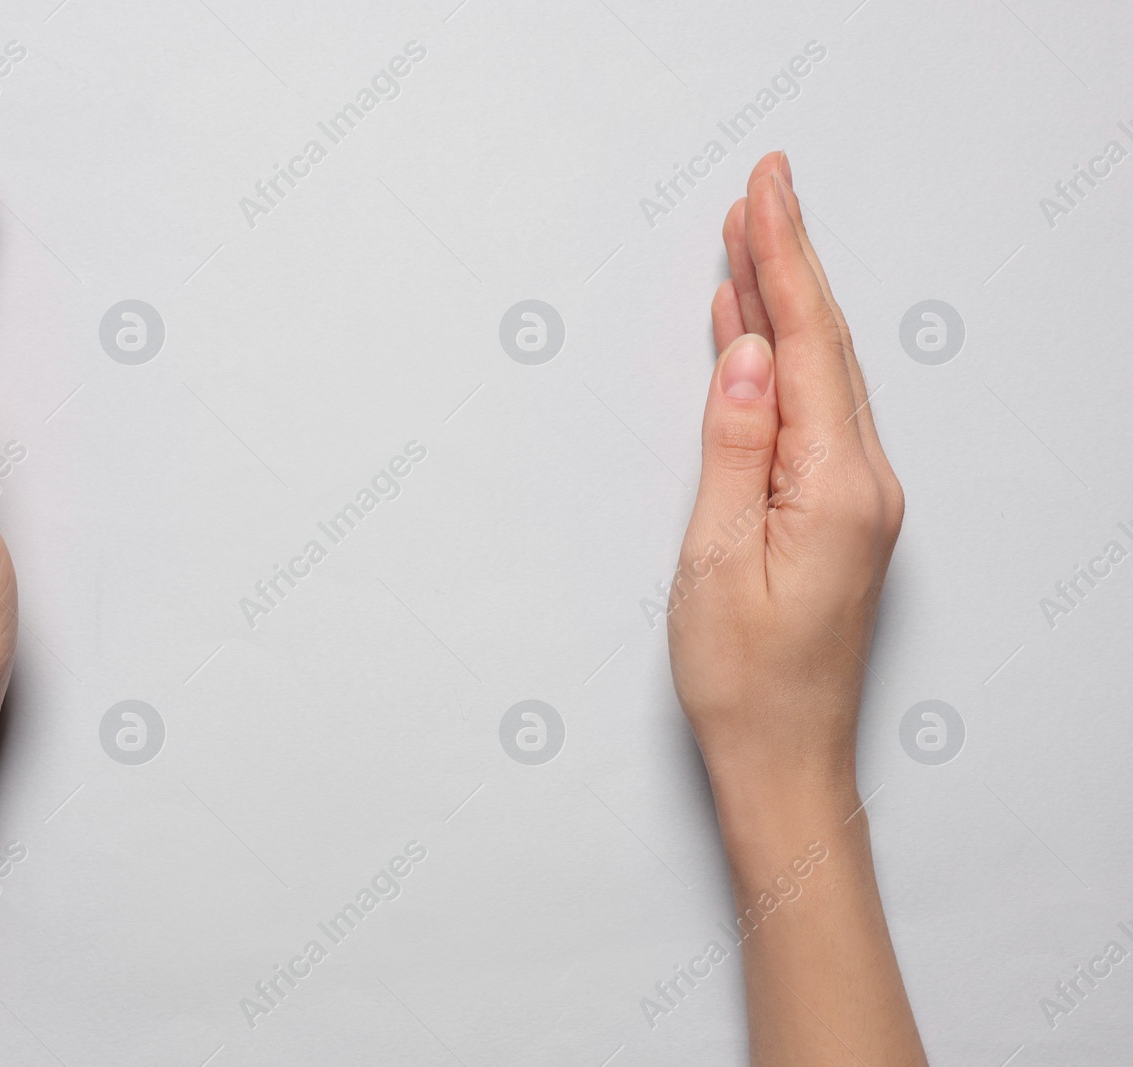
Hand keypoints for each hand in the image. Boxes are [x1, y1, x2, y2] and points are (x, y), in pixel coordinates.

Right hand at [668, 153, 923, 1066]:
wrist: (783, 761)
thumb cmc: (745, 680)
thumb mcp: (715, 561)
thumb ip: (735, 448)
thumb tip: (748, 354)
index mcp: (837, 487)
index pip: (809, 346)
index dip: (785, 261)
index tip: (766, 193)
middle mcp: (864, 483)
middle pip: (825, 347)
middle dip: (789, 262)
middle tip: (760, 190)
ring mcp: (858, 498)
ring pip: (821, 375)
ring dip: (786, 305)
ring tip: (751, 241)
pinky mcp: (839, 514)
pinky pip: (814, 414)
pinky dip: (785, 362)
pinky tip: (757, 336)